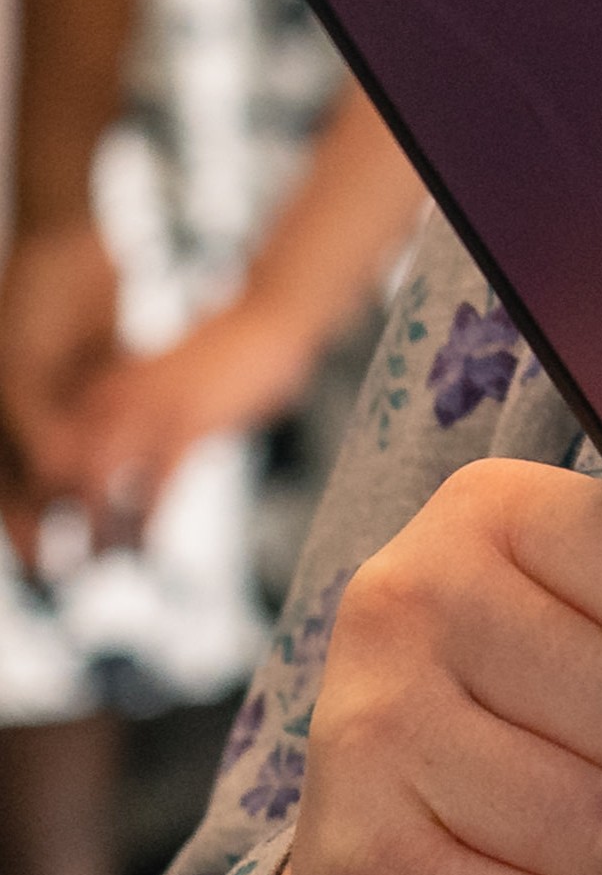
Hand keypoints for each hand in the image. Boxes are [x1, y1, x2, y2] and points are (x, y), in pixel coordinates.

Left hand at [44, 285, 318, 545]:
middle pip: (64, 469)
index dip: (52, 491)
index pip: (58, 449)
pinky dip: (146, 524)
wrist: (275, 314)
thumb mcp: (179, 381)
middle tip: (73, 555)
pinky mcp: (186, 424)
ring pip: (98, 483)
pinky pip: (151, 487)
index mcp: (106, 386)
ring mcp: (147, 410)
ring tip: (109, 560)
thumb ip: (159, 416)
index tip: (59, 525)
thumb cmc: (236, 347)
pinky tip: (148, 548)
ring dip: (100, 529)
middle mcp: (114, 397)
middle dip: (63, 516)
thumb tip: (172, 456)